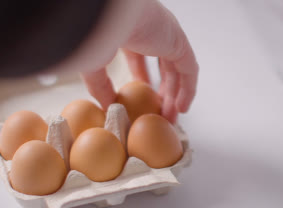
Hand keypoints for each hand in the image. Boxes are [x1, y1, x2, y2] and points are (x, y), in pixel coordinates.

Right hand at [80, 1, 198, 123]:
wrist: (107, 13)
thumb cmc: (95, 32)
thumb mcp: (93, 64)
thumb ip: (101, 86)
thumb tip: (108, 107)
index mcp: (130, 31)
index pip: (140, 56)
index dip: (142, 78)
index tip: (141, 98)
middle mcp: (152, 31)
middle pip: (163, 66)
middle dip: (161, 91)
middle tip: (158, 112)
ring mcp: (167, 36)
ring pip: (177, 70)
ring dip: (174, 95)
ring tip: (170, 118)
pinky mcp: (178, 42)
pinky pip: (189, 70)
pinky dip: (188, 90)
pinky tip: (181, 108)